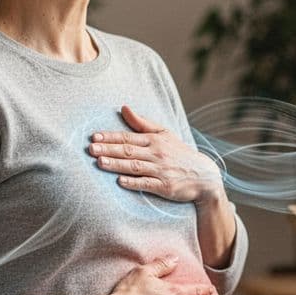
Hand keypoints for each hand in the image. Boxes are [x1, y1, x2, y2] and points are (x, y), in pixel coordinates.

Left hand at [90, 105, 225, 204]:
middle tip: (90, 149)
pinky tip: (120, 181)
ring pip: (135, 166)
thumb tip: (123, 108)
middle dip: (108, 150)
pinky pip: (147, 184)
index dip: (110, 137)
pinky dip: (134, 182)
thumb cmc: (180, 153)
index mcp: (154, 140)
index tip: (94, 137)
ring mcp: (161, 170)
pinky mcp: (165, 187)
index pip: (128, 137)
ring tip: (99, 162)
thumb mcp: (164, 134)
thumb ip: (142, 123)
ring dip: (116, 165)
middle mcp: (157, 153)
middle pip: (128, 151)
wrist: (204, 175)